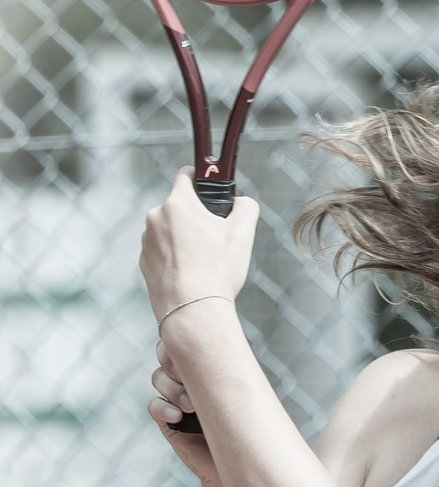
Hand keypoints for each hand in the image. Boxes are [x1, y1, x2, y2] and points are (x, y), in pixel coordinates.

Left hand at [139, 167, 258, 325]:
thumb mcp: (243, 233)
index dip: (200, 178)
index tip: (208, 187)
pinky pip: (162, 251)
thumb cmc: (217, 271)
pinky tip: (191, 273)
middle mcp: (156, 218)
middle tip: (215, 236)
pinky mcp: (144, 263)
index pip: (186, 175)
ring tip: (203, 261)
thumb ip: (246, 206)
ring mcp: (146, 242)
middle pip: (179, 206)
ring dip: (183, 237)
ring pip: (169, 230)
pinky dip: (175, 257)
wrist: (193, 311)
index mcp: (178, 204)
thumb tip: (242, 202)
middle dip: (195, 216)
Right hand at [149, 339, 226, 486]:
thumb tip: (231, 343)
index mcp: (205, 366)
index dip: (181, 341)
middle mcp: (188, 378)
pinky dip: (163, 408)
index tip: (195, 352)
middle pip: (165, 354)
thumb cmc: (244, 427)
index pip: (185, 342)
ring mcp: (175, 399)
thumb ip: (231, 372)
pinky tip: (178, 417)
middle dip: (173, 360)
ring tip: (190, 406)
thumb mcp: (240, 394)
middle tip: (187, 374)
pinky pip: (154, 406)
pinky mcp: (168, 422)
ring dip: (172, 387)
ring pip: (158, 377)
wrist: (237, 464)